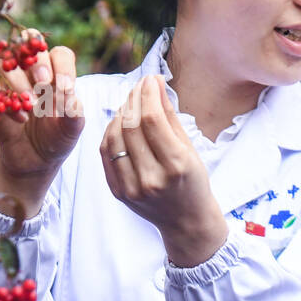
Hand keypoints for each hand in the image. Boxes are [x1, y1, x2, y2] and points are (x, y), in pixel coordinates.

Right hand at [0, 30, 84, 217]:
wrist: (35, 161)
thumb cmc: (57, 139)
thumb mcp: (72, 129)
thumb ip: (74, 110)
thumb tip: (67, 91)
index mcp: (58, 75)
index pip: (60, 54)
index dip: (61, 65)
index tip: (63, 86)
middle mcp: (35, 73)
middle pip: (30, 48)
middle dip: (37, 63)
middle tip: (42, 83)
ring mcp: (13, 83)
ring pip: (7, 64)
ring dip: (18, 82)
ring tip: (31, 106)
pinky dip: (5, 102)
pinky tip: (20, 120)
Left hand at [100, 75, 226, 266]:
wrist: (186, 221)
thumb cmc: (193, 181)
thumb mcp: (190, 148)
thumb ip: (170, 116)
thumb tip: (155, 84)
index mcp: (176, 166)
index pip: (152, 120)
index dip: (148, 94)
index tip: (150, 79)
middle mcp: (152, 178)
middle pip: (131, 127)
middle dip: (133, 100)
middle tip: (139, 87)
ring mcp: (132, 188)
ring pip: (114, 138)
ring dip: (119, 114)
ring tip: (130, 104)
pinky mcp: (118, 192)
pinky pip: (106, 154)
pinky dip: (111, 133)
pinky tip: (120, 123)